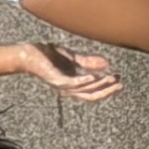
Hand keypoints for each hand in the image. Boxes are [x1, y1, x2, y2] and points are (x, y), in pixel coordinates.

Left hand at [6, 39, 121, 102]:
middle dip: (107, 91)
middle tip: (120, 84)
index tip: (120, 81)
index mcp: (73, 84)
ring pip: (83, 91)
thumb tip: (107, 64)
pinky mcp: (54, 79)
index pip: (93, 91)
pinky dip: (83, 82)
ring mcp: (61, 85)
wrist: (28, 52)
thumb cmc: (47, 55)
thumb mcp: (72, 57)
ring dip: (99, 86)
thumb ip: (88, 62)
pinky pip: (70, 84)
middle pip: (91, 95)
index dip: (107, 88)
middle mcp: (68, 88)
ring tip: (111, 78)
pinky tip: (93, 78)